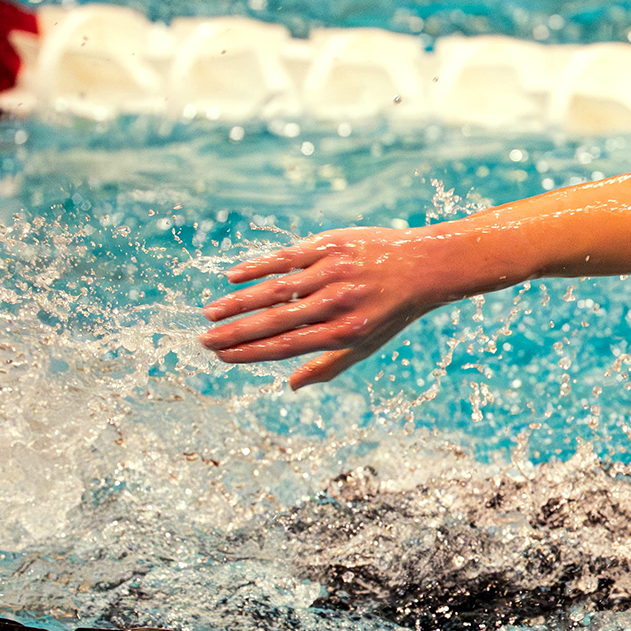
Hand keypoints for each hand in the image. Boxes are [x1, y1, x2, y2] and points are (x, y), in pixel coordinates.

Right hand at [200, 226, 462, 388]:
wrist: (425, 266)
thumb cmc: (391, 311)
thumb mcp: (368, 343)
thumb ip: (329, 365)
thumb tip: (291, 386)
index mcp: (346, 331)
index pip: (288, 346)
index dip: (251, 352)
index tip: (222, 357)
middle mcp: (338, 302)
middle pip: (276, 320)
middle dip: (236, 332)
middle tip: (205, 340)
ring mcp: (333, 271)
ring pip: (276, 288)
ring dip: (239, 302)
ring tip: (211, 314)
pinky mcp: (330, 245)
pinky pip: (286, 257)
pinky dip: (257, 267)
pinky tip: (232, 278)